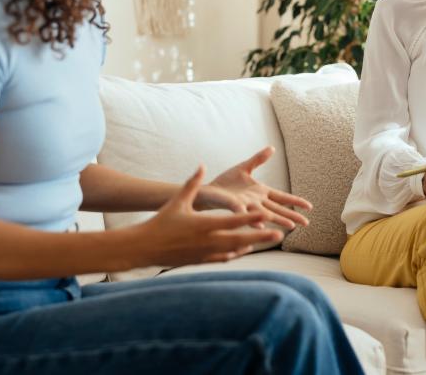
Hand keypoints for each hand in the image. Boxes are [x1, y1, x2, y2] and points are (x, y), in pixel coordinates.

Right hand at [138, 166, 283, 265]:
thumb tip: (202, 166)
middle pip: (240, 239)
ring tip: (266, 241)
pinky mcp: (201, 261)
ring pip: (235, 250)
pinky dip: (235, 253)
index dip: (252, 218)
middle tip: (279, 233)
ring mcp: (205, 253)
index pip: (233, 221)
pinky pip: (223, 258)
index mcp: (204, 225)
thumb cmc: (161, 222)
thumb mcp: (178, 201)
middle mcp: (208, 240)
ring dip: (252, 245)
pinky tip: (242, 249)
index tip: (266, 214)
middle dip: (261, 236)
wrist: (145, 247)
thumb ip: (192, 183)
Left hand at [197, 146, 312, 229]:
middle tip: (306, 224)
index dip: (295, 201)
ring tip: (290, 227)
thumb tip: (272, 148)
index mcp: (260, 192)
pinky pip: (244, 213)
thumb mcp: (244, 167)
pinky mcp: (233, 206)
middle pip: (277, 209)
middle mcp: (256, 201)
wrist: (207, 190)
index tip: (310, 207)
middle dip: (292, 216)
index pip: (282, 197)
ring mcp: (246, 205)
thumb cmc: (225, 182)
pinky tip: (260, 224)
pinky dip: (252, 218)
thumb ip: (259, 159)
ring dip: (277, 219)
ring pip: (265, 213)